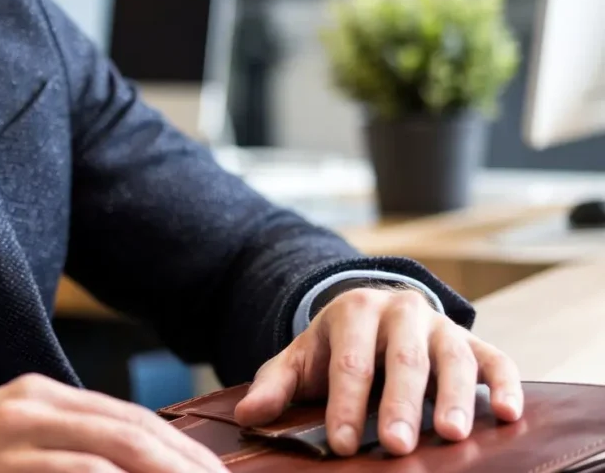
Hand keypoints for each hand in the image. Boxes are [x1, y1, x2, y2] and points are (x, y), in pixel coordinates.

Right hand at [0, 373, 226, 472]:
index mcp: (42, 395)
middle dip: (187, 465)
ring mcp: (15, 431)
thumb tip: (123, 464)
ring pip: (113, 451)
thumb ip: (63, 447)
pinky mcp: (0, 461)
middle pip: (134, 430)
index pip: (131, 418)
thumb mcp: (9, 442)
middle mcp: (34, 404)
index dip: (181, 449)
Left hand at [234, 287, 523, 456]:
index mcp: (353, 311)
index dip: (345, 405)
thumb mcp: (300, 358)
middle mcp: (401, 311)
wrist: (370, 314)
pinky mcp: (471, 340)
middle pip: (403, 359)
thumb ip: (276, 384)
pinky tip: (510, 413)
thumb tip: (248, 414)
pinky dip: (506, 383)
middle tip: (396, 445)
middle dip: (399, 404)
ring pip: (451, 357)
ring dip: (455, 397)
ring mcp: (440, 325)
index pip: (350, 361)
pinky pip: (495, 358)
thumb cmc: (333, 347)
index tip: (341, 445)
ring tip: (453, 435)